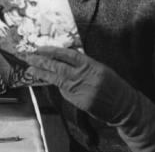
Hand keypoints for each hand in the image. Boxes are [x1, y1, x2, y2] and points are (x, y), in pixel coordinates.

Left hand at [20, 46, 138, 124]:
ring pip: (58, 80)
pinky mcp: (80, 102)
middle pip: (59, 67)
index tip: (40, 48)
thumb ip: (83, 64)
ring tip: (30, 69)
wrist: (125, 106)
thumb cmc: (113, 85)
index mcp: (92, 65)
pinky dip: (58, 87)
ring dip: (43, 74)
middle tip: (28, 57)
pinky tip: (50, 82)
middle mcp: (86, 77)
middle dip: (42, 61)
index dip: (53, 51)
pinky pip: (65, 93)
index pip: (68, 55)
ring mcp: (83, 91)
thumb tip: (63, 58)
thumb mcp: (101, 69)